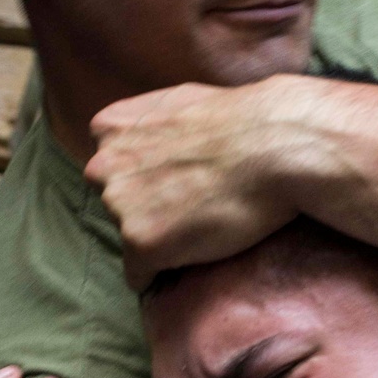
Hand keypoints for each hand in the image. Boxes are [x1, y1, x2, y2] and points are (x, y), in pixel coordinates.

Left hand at [86, 78, 300, 289]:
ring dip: (157, 240)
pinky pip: (140, 276)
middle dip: (144, 210)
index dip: (144, 181)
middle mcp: (104, 166)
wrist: (274, 145)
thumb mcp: (178, 101)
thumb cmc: (240, 121)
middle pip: (115, 206)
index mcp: (109, 129)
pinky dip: (160, 275)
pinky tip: (190, 260)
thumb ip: (148, 123)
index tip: (173, 183)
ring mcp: (119, 206)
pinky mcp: (140, 243)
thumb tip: (149, 135)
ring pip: (129, 239)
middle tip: (190, 207)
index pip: (110, 169)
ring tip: (198, 227)